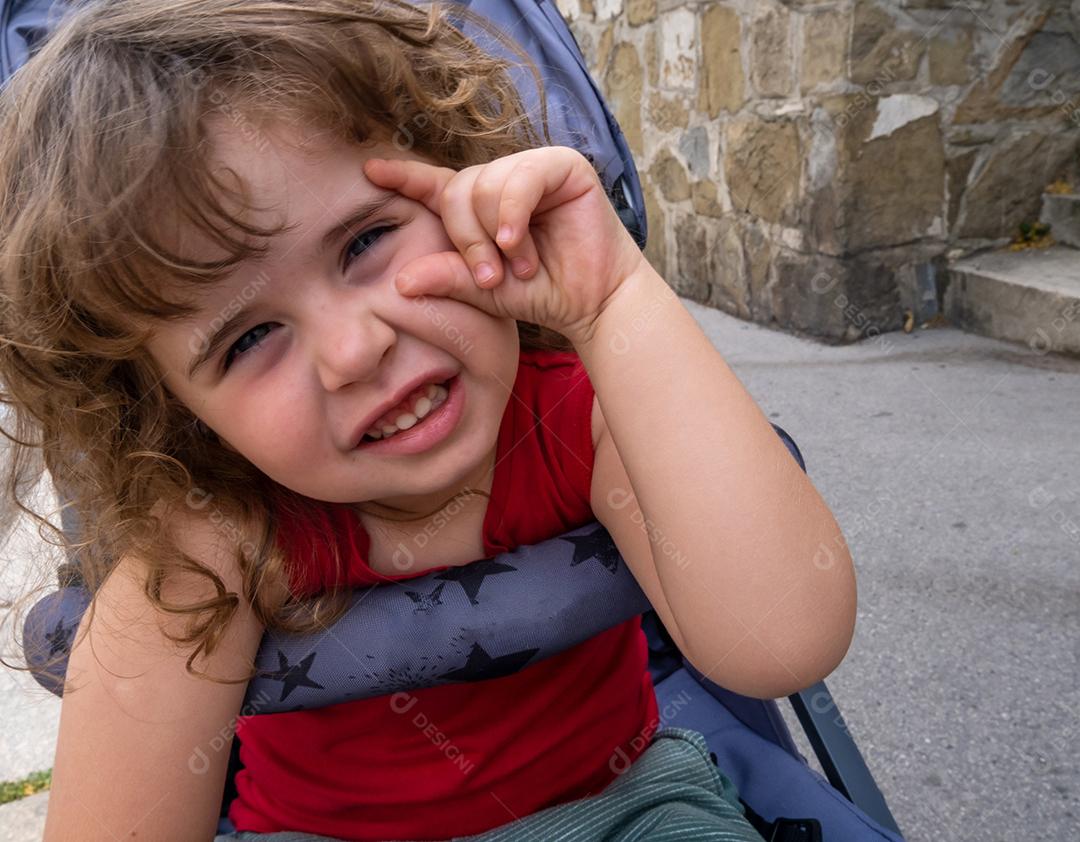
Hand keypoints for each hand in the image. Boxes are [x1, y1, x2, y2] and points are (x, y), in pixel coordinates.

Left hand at [362, 146, 646, 346]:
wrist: (593, 303)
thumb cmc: (542, 293)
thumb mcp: (485, 291)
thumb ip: (447, 278)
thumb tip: (400, 282)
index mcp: (480, 205)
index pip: (436, 185)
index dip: (405, 177)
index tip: (370, 172)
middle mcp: (503, 181)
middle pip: (457, 191)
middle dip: (465, 239)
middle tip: (489, 277)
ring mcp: (533, 169)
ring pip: (484, 186)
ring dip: (495, 236)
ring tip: (520, 267)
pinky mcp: (563, 167)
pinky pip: (520, 181)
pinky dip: (512, 216)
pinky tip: (516, 244)